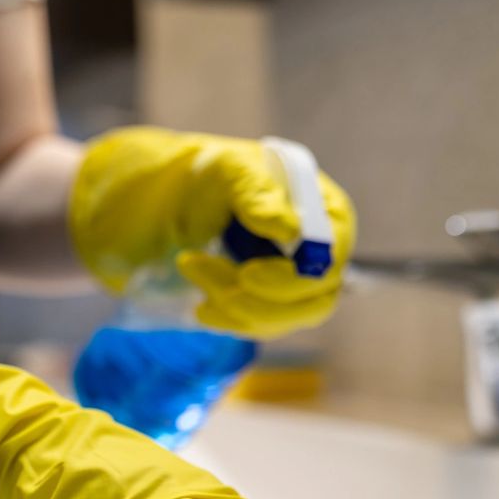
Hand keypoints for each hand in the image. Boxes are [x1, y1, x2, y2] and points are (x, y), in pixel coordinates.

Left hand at [68, 127, 356, 338]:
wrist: (169, 202)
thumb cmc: (205, 176)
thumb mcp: (226, 171)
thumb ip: (257, 193)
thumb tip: (290, 229)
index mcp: (324, 210)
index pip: (330, 258)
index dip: (295, 276)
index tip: (248, 275)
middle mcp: (320, 250)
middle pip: (316, 299)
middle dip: (257, 298)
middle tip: (201, 269)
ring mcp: (297, 281)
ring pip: (286, 320)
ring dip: (234, 305)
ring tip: (191, 267)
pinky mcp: (272, 304)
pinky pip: (263, 327)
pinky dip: (230, 320)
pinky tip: (201, 304)